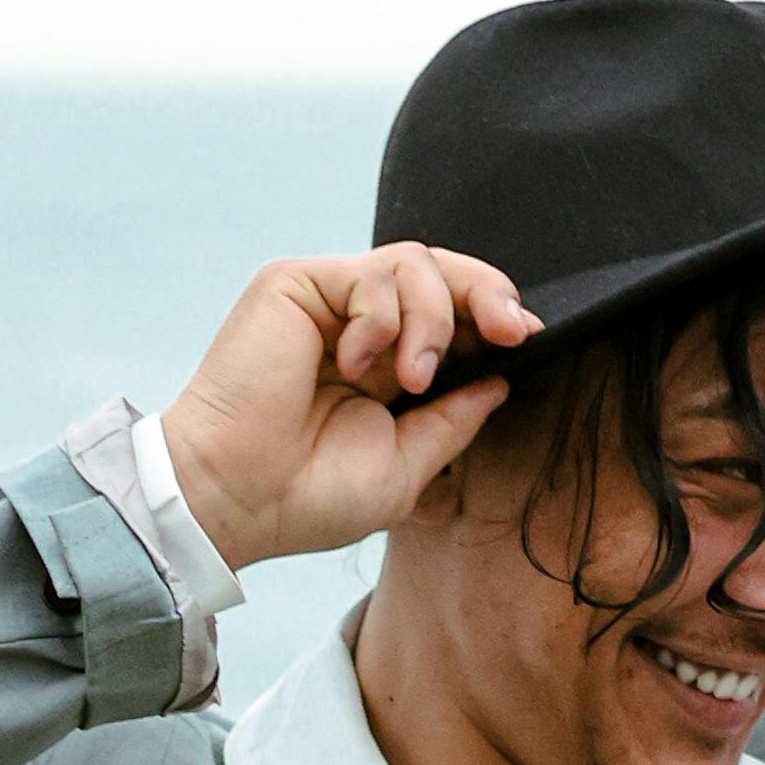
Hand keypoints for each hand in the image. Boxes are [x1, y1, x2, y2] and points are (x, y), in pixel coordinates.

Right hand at [157, 245, 542, 571]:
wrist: (237, 500)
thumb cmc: (307, 496)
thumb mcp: (406, 465)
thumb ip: (452, 420)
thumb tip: (500, 382)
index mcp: (383, 367)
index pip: (452, 316)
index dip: (493, 317)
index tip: (527, 338)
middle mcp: (357, 326)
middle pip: (442, 272)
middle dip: (488, 294)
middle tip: (510, 332)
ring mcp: (325, 302)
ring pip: (415, 263)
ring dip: (432, 320)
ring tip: (410, 378)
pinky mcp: (295, 284)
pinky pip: (371, 273)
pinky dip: (382, 319)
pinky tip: (354, 365)